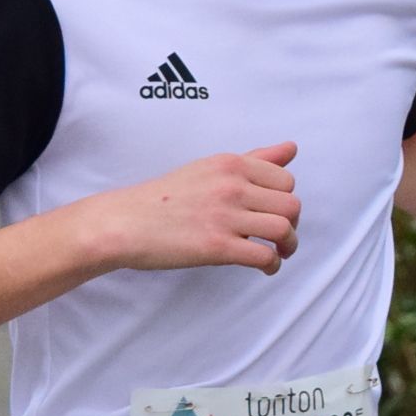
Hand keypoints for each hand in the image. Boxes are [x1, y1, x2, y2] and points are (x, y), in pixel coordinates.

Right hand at [95, 141, 302, 275]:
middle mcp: (231, 186)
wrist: (124, 223)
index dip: (285, 199)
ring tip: (277, 253)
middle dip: (291, 224)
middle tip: (278, 237)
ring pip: (283, 229)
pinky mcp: (218, 246)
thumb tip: (292, 148)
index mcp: (230, 164)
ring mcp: (225, 216)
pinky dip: (272, 265)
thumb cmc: (164, 198)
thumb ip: (253, 159)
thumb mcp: (209, 168)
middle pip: (291, 205)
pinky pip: (265, 256)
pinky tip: (264, 267)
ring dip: (288, 246)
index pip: (285, 179)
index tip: (273, 213)